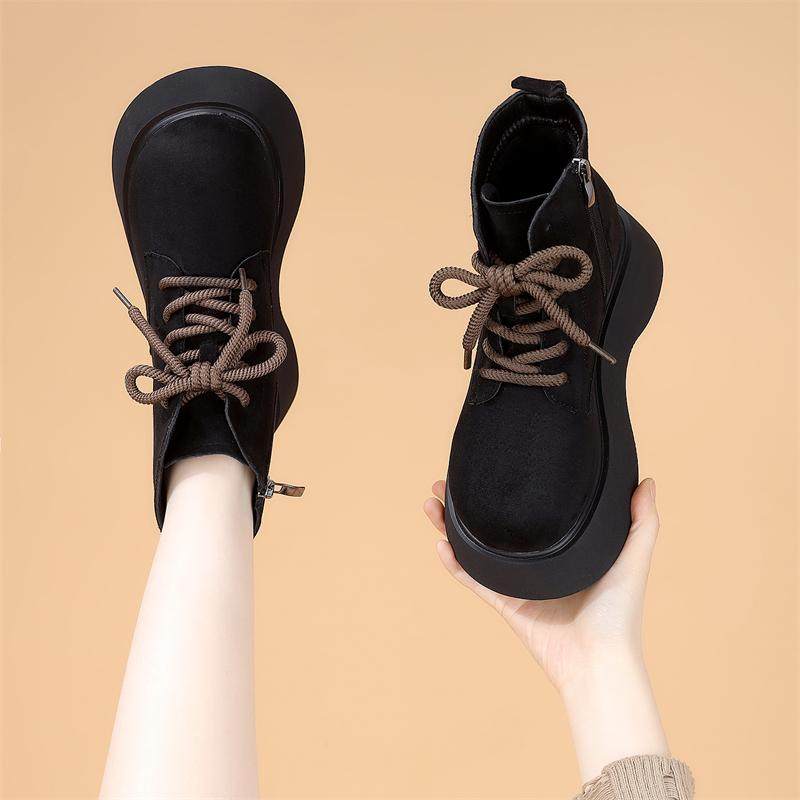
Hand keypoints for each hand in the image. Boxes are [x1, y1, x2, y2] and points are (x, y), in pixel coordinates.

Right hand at [423, 478, 658, 693]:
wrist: (600, 658)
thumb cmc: (620, 611)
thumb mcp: (634, 557)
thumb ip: (642, 521)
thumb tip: (646, 479)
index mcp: (560, 549)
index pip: (527, 512)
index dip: (505, 491)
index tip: (488, 466)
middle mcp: (535, 562)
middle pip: (491, 525)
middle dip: (464, 504)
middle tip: (444, 483)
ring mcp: (516, 582)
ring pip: (474, 548)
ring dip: (449, 527)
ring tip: (431, 504)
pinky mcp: (505, 604)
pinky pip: (473, 580)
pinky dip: (454, 564)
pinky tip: (440, 543)